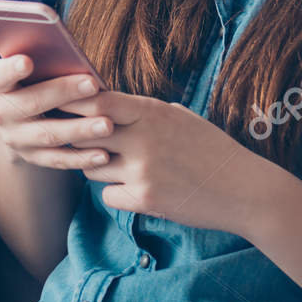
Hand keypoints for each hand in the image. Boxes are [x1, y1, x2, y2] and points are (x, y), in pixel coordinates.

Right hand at [0, 54, 114, 172]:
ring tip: (106, 125)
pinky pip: (58, 160)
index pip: (1, 75)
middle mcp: (2, 112)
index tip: (28, 61)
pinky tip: (103, 155)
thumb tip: (74, 56)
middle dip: (64, 92)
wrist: (21, 119)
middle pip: (32, 102)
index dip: (12, 68)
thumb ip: (44, 62)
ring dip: (79, 130)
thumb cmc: (35, 82)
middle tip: (93, 84)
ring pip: (48, 134)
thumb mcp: (32, 70)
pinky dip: (81, 158)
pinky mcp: (32, 157)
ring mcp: (15, 138)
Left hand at [61, 90, 284, 237]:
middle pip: (84, 133)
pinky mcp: (145, 200)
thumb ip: (145, 111)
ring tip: (121, 168)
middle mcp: (143, 138)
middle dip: (77, 138)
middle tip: (79, 141)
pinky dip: (116, 195)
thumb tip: (108, 103)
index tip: (57, 102)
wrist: (244, 190)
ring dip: (98, 168)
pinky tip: (135, 191)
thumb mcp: (181, 117)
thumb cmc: (212, 149)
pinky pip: (107, 196)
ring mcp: (142, 170)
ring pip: (91, 167)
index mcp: (151, 112)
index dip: (73, 102)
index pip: (97, 101)